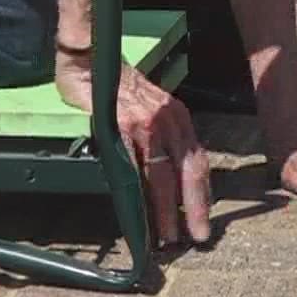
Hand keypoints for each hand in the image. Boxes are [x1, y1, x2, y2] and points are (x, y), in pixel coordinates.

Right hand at [55, 54, 211, 244]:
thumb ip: (160, 140)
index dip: (202, 194)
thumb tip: (166, 181)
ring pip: (163, 173)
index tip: (203, 222)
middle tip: (197, 238)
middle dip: (194, 207)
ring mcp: (148, 122)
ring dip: (166, 208)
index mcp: (179, 119)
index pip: (198, 162)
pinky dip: (138, 193)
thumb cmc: (118, 90)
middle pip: (189, 170)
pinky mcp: (123, 125)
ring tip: (168, 236)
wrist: (93, 59)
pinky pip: (134, 166)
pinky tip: (139, 212)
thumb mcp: (150, 112)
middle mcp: (170, 120)